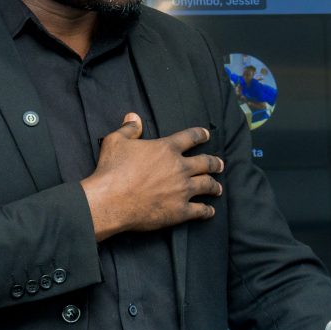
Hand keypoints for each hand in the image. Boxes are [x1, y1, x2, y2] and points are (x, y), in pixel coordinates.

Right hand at [80, 113, 223, 240]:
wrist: (110, 201)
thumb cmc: (112, 170)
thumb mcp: (116, 141)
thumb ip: (129, 128)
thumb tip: (134, 117)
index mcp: (166, 148)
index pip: (190, 137)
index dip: (200, 135)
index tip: (206, 135)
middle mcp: (180, 167)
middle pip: (206, 162)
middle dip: (215, 163)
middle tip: (220, 164)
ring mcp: (182, 190)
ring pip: (207, 185)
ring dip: (214, 186)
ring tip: (218, 188)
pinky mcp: (180, 210)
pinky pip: (200, 211)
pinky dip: (207, 211)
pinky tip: (210, 211)